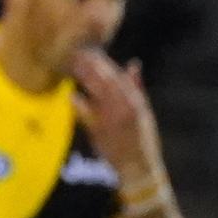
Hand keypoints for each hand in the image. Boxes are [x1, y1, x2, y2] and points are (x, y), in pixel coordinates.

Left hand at [71, 49, 163, 183]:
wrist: (136, 165)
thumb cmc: (143, 138)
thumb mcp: (145, 111)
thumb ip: (137, 88)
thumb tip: (133, 64)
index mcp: (135, 101)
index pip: (118, 76)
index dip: (104, 63)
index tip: (93, 51)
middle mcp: (123, 107)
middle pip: (105, 81)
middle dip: (91, 66)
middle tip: (78, 53)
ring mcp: (110, 118)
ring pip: (95, 92)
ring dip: (84, 78)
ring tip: (74, 66)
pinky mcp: (98, 131)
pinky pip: (86, 113)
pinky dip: (79, 103)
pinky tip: (72, 95)